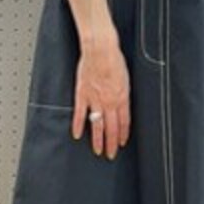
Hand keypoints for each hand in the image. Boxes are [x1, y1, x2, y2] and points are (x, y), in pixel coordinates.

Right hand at [71, 35, 130, 157]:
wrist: (101, 49)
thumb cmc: (114, 59)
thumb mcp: (126, 78)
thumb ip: (123, 93)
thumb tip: (123, 103)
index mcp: (122, 97)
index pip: (124, 122)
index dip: (123, 135)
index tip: (122, 143)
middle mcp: (109, 101)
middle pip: (112, 128)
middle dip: (112, 143)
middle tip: (111, 154)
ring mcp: (94, 99)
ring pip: (97, 125)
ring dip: (98, 140)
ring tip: (97, 150)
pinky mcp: (82, 94)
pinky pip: (79, 113)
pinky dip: (78, 125)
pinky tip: (77, 134)